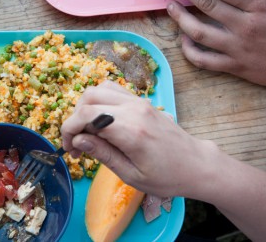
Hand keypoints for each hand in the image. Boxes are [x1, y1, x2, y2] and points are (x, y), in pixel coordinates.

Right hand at [61, 81, 216, 197]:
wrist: (196, 164)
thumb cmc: (166, 177)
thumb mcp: (131, 175)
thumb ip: (103, 154)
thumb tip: (78, 140)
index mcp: (131, 130)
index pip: (87, 115)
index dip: (69, 129)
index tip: (69, 148)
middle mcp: (134, 109)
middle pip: (89, 98)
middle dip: (75, 118)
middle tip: (77, 143)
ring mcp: (139, 101)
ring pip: (99, 88)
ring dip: (86, 107)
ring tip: (88, 131)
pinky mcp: (142, 101)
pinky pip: (113, 90)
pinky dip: (99, 101)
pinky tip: (101, 121)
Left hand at [162, 0, 265, 94]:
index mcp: (262, 4)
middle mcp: (247, 26)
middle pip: (207, 4)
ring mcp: (239, 48)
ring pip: (200, 33)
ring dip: (180, 19)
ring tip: (170, 5)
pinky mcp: (236, 67)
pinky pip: (205, 61)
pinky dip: (189, 51)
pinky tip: (183, 37)